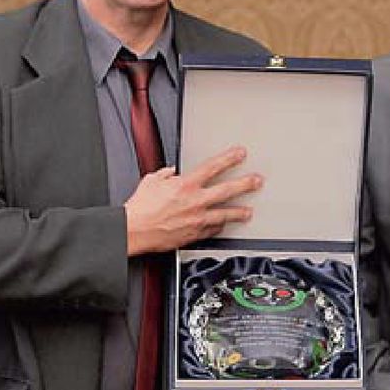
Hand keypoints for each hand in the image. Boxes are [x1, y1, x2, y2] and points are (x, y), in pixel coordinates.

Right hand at [124, 146, 261, 254]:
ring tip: (248, 211)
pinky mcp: (194, 235)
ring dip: (239, 212)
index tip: (240, 154)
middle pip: (227, 190)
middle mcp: (195, 202)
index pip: (213, 167)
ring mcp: (197, 220)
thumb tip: (171, 173)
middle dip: (245, 184)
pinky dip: (218, 227)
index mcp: (185, 185)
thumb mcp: (151, 181)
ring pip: (225, 214)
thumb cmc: (139, 208)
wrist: (132, 231)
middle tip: (256, 181)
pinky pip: (212, 231)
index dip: (229, 158)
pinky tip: (223, 226)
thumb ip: (165, 175)